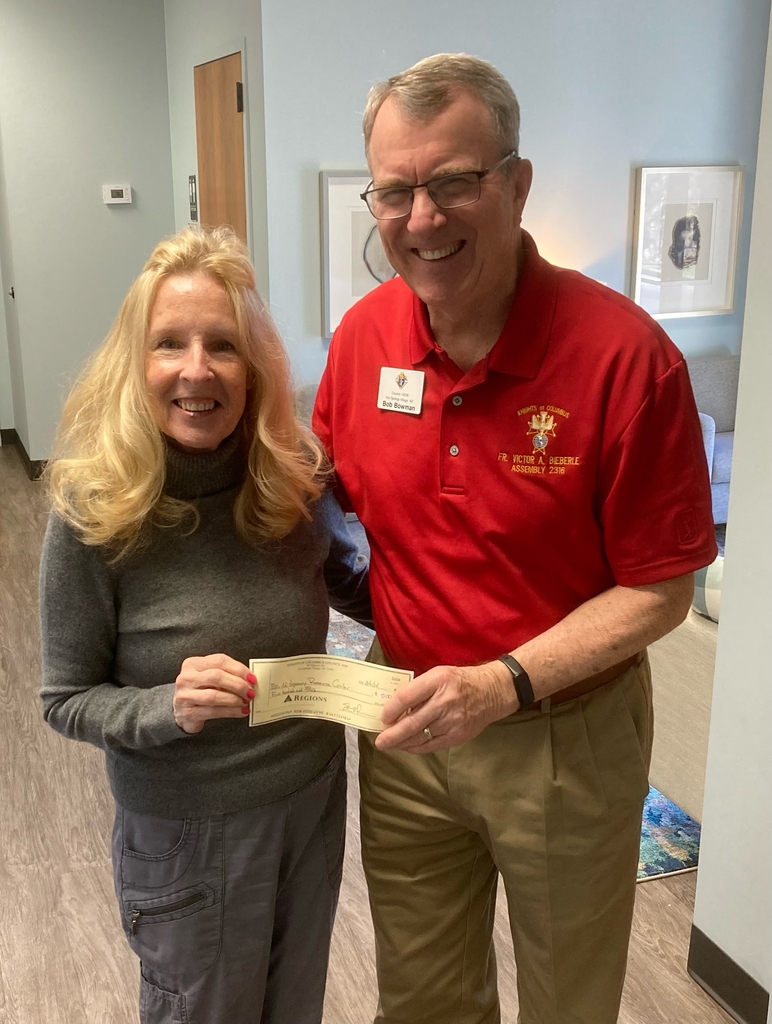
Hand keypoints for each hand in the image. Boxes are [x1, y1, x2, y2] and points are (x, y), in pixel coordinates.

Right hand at [173, 653, 255, 733]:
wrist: (180, 711)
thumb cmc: (199, 690)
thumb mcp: (208, 677)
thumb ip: (226, 674)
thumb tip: (249, 679)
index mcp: (193, 664)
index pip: (220, 661)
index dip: (239, 669)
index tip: (252, 678)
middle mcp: (186, 678)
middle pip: (217, 677)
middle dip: (238, 684)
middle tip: (251, 691)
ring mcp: (185, 696)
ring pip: (214, 696)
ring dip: (234, 699)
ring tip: (246, 702)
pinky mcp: (188, 713)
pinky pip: (213, 711)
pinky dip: (231, 711)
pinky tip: (241, 711)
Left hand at [374, 661, 517, 752]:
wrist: (492, 692)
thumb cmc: (459, 681)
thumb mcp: (438, 674)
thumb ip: (418, 689)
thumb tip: (394, 708)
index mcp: (438, 680)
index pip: (408, 696)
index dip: (392, 709)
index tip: (383, 717)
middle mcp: (445, 701)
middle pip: (413, 722)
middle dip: (392, 735)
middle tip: (380, 742)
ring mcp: (453, 721)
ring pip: (421, 737)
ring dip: (402, 743)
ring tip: (389, 745)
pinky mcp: (458, 735)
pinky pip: (432, 745)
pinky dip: (417, 748)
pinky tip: (407, 747)